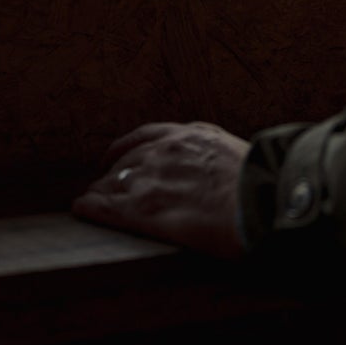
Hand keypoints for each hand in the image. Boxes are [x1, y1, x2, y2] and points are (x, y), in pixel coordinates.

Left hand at [72, 121, 249, 257]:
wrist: (262, 202)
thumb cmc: (264, 187)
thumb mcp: (242, 159)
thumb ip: (221, 161)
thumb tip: (226, 177)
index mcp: (193, 135)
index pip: (146, 135)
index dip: (128, 148)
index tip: (118, 156)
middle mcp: (167, 150)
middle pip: (126, 160)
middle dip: (114, 174)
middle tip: (106, 187)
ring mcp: (152, 178)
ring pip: (112, 182)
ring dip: (101, 192)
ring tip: (93, 201)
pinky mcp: (143, 209)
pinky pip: (105, 205)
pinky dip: (90, 206)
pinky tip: (81, 209)